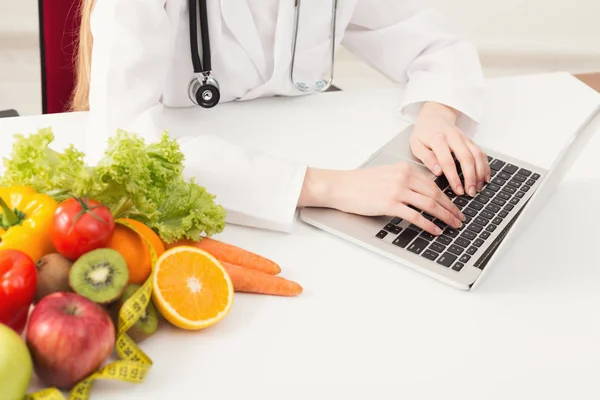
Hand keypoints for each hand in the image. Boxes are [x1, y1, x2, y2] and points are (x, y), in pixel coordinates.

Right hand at [298, 163, 463, 235]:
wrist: (341, 186)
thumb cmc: (359, 183)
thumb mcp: (386, 174)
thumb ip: (404, 181)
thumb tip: (421, 194)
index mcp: (404, 169)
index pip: (432, 184)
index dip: (446, 197)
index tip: (454, 206)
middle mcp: (403, 177)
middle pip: (435, 194)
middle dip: (450, 208)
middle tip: (459, 218)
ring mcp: (397, 190)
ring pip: (429, 204)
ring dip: (444, 216)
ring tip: (453, 225)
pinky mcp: (390, 204)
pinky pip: (415, 216)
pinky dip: (428, 224)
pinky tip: (435, 230)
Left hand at [409, 102, 490, 196]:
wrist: (435, 115)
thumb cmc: (424, 133)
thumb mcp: (417, 144)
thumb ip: (427, 158)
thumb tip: (438, 172)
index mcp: (438, 139)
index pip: (447, 161)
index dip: (454, 177)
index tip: (458, 190)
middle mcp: (454, 137)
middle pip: (467, 158)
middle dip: (471, 177)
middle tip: (471, 192)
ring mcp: (464, 138)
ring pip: (477, 155)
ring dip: (480, 173)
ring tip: (478, 188)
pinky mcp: (471, 140)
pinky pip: (481, 153)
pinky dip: (485, 166)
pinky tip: (485, 178)